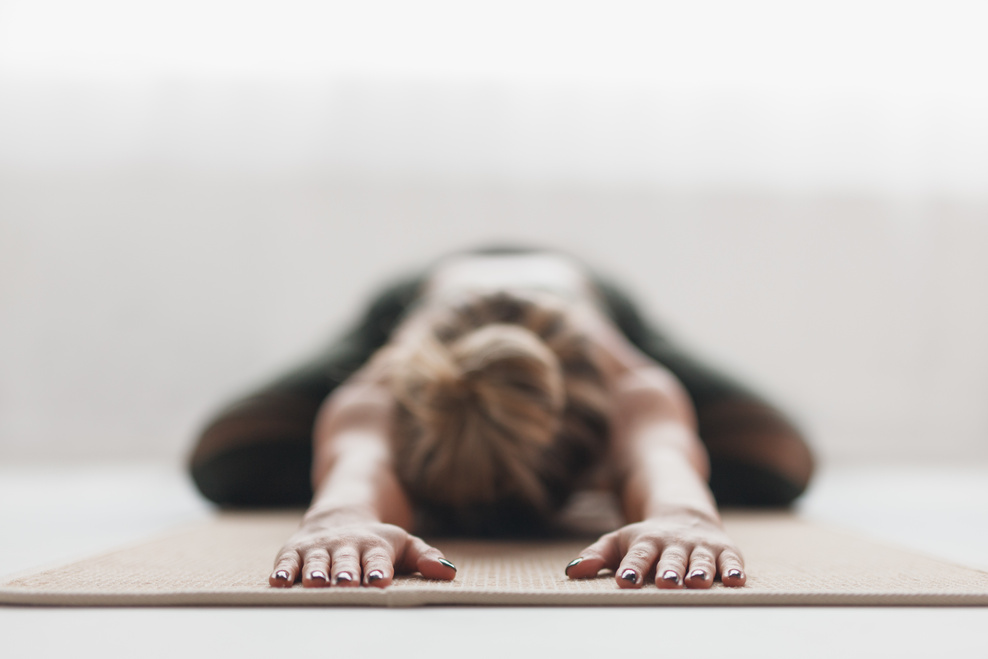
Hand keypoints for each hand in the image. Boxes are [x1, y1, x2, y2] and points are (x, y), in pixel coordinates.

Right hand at [268, 512, 455, 587]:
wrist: (340, 514)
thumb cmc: (377, 540)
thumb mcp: (405, 544)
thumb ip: (426, 558)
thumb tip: (450, 573)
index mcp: (374, 545)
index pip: (377, 558)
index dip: (378, 569)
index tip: (380, 581)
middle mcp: (345, 545)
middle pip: (345, 559)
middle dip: (346, 570)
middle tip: (346, 582)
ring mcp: (318, 548)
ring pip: (316, 560)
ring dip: (315, 570)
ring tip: (315, 582)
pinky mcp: (295, 551)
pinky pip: (287, 560)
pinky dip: (282, 570)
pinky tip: (278, 582)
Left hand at [564, 511, 745, 588]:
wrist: (684, 516)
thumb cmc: (646, 539)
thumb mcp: (618, 542)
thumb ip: (596, 556)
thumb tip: (571, 571)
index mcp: (646, 541)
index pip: (637, 555)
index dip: (632, 567)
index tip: (625, 580)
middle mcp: (674, 543)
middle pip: (671, 558)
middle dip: (668, 570)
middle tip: (665, 582)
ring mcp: (701, 547)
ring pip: (702, 559)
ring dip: (700, 570)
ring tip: (697, 582)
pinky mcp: (725, 550)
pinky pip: (731, 560)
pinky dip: (734, 569)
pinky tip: (735, 580)